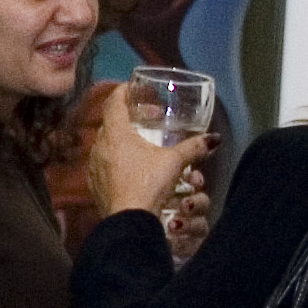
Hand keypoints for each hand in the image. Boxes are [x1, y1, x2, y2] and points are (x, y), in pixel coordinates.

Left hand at [87, 86, 212, 222]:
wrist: (128, 220)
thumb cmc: (148, 184)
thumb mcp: (174, 162)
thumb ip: (194, 147)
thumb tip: (213, 139)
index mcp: (115, 134)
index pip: (113, 102)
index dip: (124, 91)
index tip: (136, 87)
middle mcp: (99, 146)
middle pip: (111, 122)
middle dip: (131, 116)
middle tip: (151, 117)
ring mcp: (94, 166)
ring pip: (107, 142)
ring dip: (124, 137)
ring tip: (145, 141)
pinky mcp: (94, 183)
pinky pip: (105, 161)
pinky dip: (118, 156)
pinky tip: (135, 165)